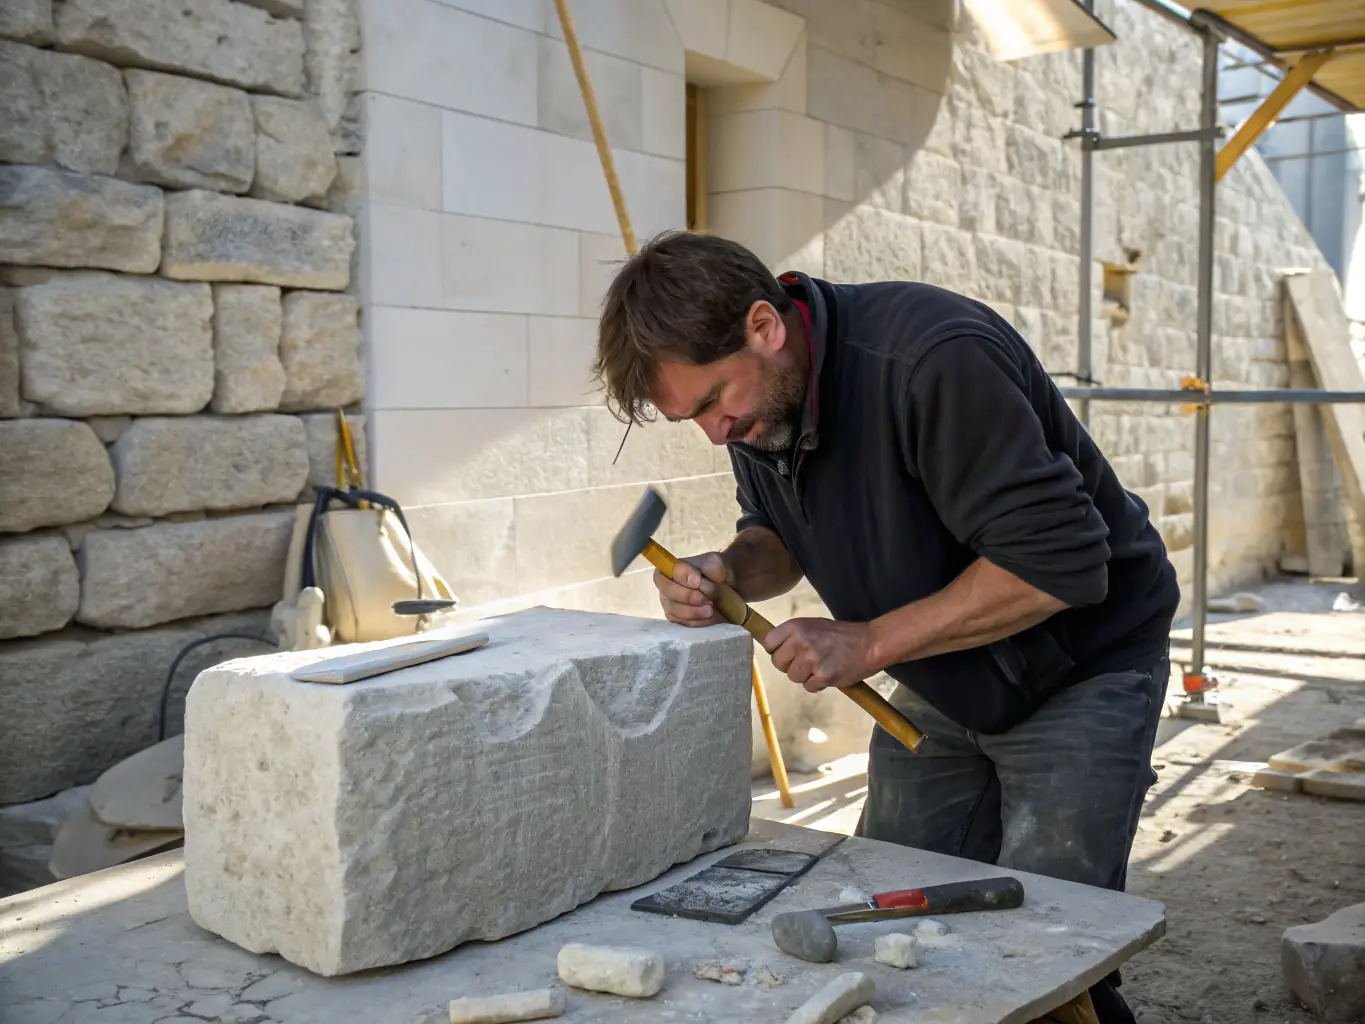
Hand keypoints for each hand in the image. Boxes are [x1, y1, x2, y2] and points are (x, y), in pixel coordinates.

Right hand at [655, 552, 730, 627]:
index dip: (681, 576)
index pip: (667, 570)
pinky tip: (710, 617)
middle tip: (706, 597)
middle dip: (688, 596)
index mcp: (672, 568)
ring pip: (675, 611)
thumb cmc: (717, 573)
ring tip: (711, 609)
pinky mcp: (680, 621)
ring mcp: (671, 605)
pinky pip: (684, 623)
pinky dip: (699, 621)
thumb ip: (711, 566)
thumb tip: (702, 579)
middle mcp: (666, 587)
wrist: (726, 589)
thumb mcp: (718, 563)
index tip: (698, 581)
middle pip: (668, 592)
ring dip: (694, 611)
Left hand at [762, 618, 876, 692]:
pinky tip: (828, 674)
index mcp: (796, 626)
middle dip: (789, 666)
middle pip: (778, 663)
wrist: (870, 643)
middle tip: (806, 662)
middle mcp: (801, 641)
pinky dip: (817, 684)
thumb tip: (774, 649)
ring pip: (792, 677)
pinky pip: (809, 687)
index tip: (786, 654)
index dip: (776, 651)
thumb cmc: (841, 635)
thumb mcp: (813, 626)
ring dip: (804, 676)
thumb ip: (793, 636)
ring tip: (820, 666)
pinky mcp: (823, 676)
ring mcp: (812, 659)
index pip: (769, 643)